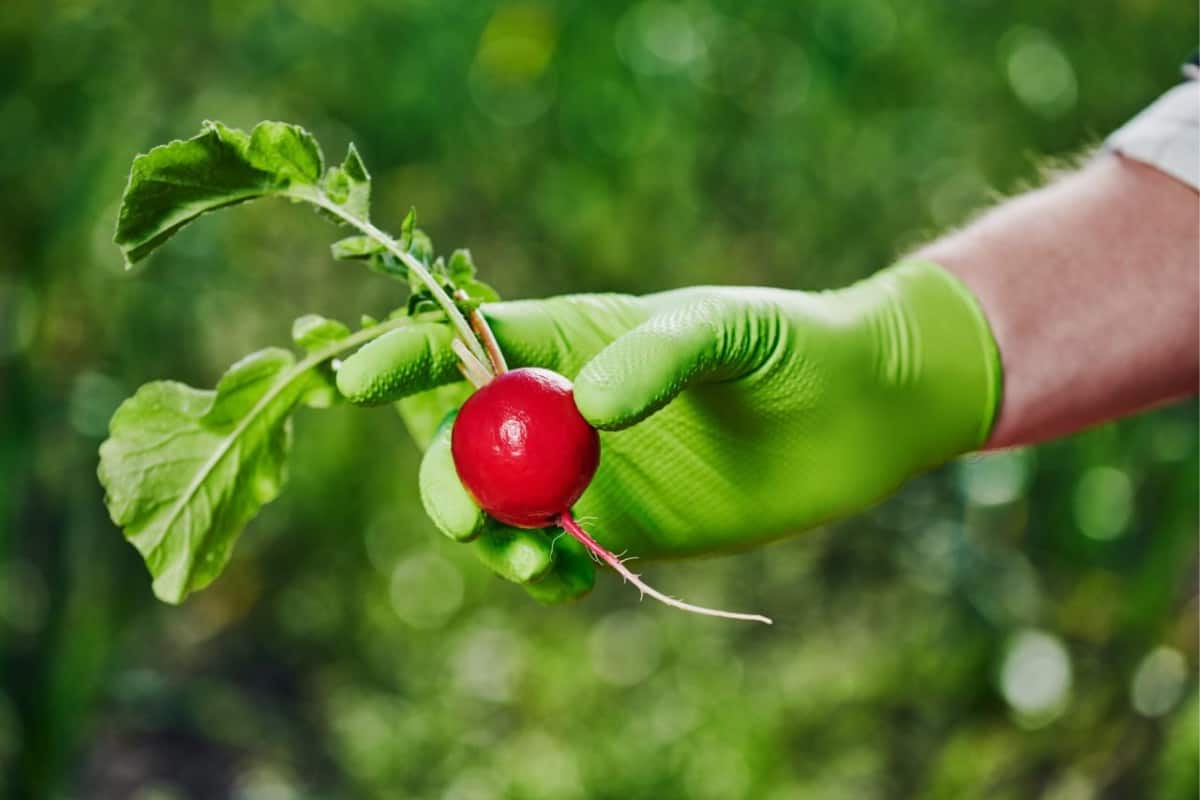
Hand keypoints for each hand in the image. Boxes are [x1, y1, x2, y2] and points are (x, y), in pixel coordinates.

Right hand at [336, 260, 1001, 601]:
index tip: (360, 381)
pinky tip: (571, 581)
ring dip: (489, 536)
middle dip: (442, 473)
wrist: (857, 414)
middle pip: (457, 437)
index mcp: (566, 339)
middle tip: (466, 512)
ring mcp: (581, 471)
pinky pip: (548, 557)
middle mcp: (556, 406)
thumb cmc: (794, 344)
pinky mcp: (615, 528)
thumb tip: (586, 410)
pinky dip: (539, 576)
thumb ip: (659, 355)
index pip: (460, 341)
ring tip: (542, 558)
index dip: (401, 357)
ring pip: (492, 506)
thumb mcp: (730, 328)